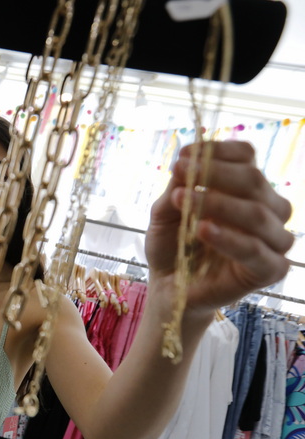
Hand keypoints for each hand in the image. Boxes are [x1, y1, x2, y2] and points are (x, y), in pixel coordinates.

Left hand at [145, 141, 293, 314]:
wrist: (169, 287)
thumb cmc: (173, 245)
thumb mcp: (165, 211)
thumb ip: (178, 186)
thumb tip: (188, 157)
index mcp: (248, 189)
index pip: (247, 157)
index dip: (218, 151)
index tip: (184, 155)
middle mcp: (268, 210)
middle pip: (253, 180)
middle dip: (214, 172)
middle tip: (180, 171)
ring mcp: (273, 240)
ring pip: (256, 213)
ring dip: (217, 202)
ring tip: (182, 200)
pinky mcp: (270, 270)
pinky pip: (255, 250)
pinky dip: (228, 238)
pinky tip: (202, 229)